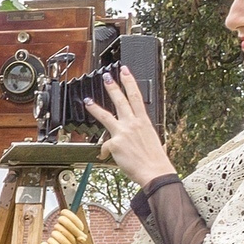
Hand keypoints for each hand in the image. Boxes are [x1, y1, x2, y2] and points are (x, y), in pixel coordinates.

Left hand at [83, 68, 176, 186]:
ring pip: (106, 116)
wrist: (155, 171)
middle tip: (106, 76)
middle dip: (113, 86)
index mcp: (144, 122)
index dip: (130, 82)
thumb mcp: (153, 141)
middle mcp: (134, 124)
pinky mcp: (115, 143)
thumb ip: (141, 135)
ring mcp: (124, 132)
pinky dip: (105, 152)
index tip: (125, 71)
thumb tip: (135, 138)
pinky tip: (105, 155)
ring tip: (87, 100)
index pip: (136, 97)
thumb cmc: (156, 159)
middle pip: (121, 100)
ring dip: (95, 107)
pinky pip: (105, 146)